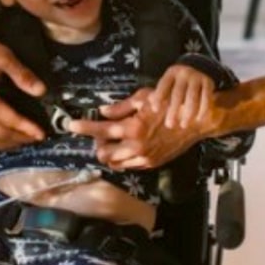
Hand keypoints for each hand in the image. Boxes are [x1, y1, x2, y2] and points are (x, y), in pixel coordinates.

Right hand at [0, 0, 46, 149]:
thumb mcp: (3, 57)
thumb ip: (22, 75)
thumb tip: (41, 91)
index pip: (8, 119)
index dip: (26, 128)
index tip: (41, 133)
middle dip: (19, 138)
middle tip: (36, 138)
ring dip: (4, 144)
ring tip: (22, 140)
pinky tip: (4, 137)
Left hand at [69, 88, 204, 168]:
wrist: (193, 122)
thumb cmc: (169, 105)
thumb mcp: (144, 98)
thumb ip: (121, 108)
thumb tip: (103, 112)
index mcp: (132, 128)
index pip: (101, 130)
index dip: (84, 127)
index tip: (71, 125)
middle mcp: (136, 147)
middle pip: (104, 153)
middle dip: (98, 144)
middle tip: (100, 133)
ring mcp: (144, 158)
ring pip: (115, 163)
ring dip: (109, 153)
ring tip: (112, 141)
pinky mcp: (151, 164)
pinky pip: (129, 165)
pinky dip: (122, 158)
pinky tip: (125, 147)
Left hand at [148, 64, 215, 129]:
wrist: (200, 67)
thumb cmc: (178, 81)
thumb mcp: (167, 82)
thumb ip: (157, 93)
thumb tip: (143, 104)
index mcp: (171, 73)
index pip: (163, 85)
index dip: (158, 97)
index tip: (155, 110)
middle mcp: (184, 74)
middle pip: (177, 94)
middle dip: (173, 111)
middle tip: (169, 125)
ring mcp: (197, 78)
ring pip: (192, 98)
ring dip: (188, 113)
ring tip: (183, 125)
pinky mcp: (208, 82)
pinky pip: (206, 98)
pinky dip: (202, 110)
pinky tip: (198, 119)